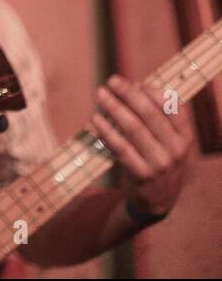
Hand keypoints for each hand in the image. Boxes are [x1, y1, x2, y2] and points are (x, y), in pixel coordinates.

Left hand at [92, 74, 191, 219]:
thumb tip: (136, 85)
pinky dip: (106, 131)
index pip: (172, 107)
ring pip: (133, 128)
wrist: (158, 199)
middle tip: (112, 81)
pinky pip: (120, 147)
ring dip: (114, 108)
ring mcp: (160, 163)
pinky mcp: (141, 173)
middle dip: (129, 94)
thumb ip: (156, 116)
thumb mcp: (167, 141)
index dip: (151, 91)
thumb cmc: (158, 160)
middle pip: (149, 114)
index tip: (133, 81)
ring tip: (100, 95)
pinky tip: (95, 119)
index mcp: (185, 137)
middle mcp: (176, 149)